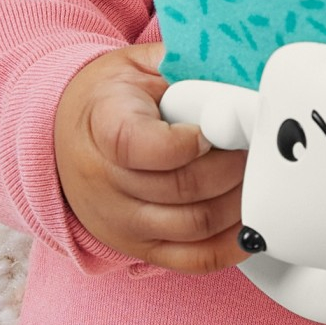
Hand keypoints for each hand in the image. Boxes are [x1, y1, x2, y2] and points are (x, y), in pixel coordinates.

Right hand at [54, 41, 248, 272]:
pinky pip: (192, 259)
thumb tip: (242, 69)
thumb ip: (185, 64)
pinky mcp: (137, 248)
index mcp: (102, 123)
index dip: (188, 141)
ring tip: (260, 176)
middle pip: (181, 188)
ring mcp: (118, 220)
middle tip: (260, 148)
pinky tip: (253, 222)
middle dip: (234, 168)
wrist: (64, 133)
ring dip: (239, 202)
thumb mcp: (140, 65)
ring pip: (194, 225)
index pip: (139, 144)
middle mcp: (103, 180)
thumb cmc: (114, 96)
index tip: (219, 124)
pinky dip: (231, 245)